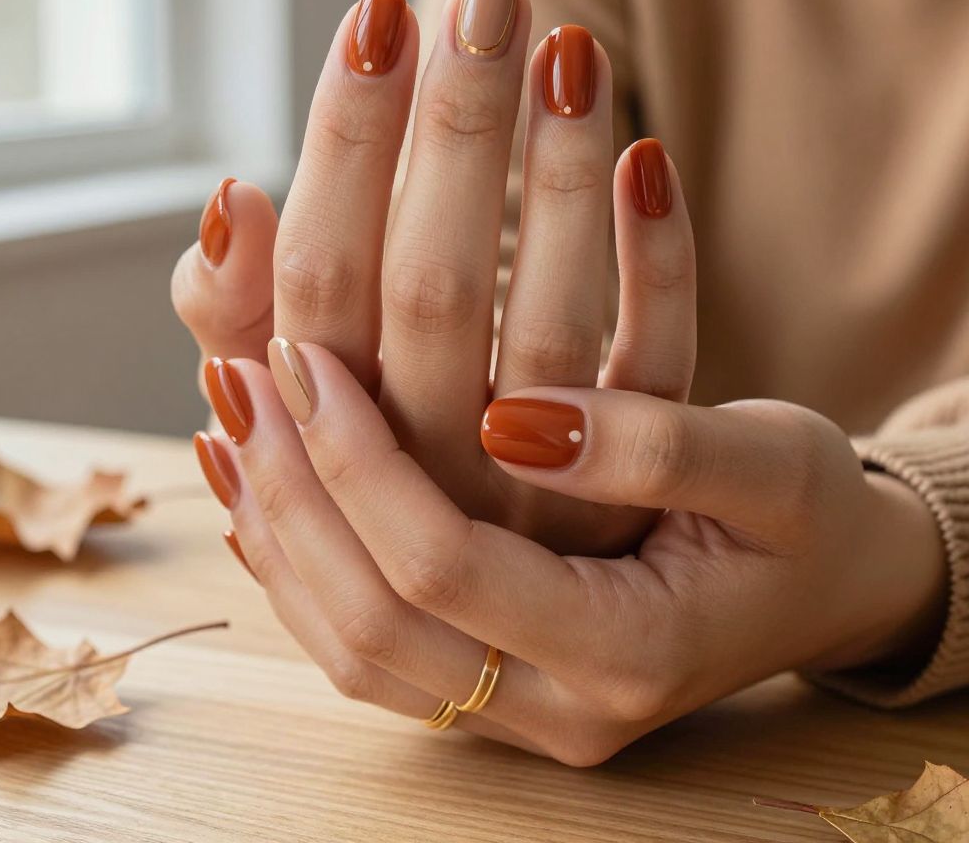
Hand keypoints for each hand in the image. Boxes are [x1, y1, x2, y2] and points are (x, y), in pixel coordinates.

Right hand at [172, 0, 697, 555]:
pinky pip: (657, 366)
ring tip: (571, 45)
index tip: (379, 18)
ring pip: (553, 323)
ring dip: (563, 177)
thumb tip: (231, 204)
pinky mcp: (631, 481)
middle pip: (435, 287)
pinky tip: (648, 160)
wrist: (487, 580)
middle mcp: (428, 467)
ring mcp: (535, 484)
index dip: (348, 143)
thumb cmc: (367, 443)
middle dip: (458, 129)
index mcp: (329, 436)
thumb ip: (238, 311)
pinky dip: (661, 263)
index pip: (322, 276)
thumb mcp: (275, 390)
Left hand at [197, 341, 946, 765]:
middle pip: (371, 621)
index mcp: (626, 652)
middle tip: (245, 381)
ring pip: (352, 643)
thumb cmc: (807, 519)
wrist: (829, 583)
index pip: (444, 567)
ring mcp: (521, 707)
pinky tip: (269, 488)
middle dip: (296, 493)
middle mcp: (559, 703)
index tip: (308, 356)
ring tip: (233, 427)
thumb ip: (656, 446)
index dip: (362, 458)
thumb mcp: (768, 461)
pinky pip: (367, 640)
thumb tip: (516, 418)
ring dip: (282, 528)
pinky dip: (306, 562)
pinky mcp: (500, 679)